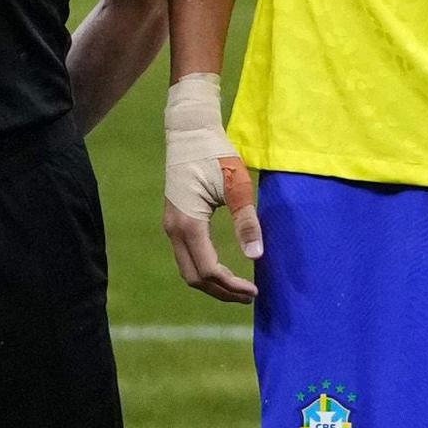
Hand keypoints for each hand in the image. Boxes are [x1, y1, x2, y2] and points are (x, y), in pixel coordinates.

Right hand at [160, 71, 261, 304]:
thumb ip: (246, 221)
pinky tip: (225, 271)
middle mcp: (174, 229)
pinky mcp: (175, 222)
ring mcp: (171, 226)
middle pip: (194, 277)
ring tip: (239, 289)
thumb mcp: (237, 186)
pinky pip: (187, 256)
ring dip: (212, 283)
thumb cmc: (216, 154)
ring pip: (188, 269)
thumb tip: (257, 256)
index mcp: (188, 223)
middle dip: (221, 291)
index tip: (255, 291)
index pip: (208, 270)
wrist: (189, 131)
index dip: (231, 286)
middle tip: (249, 296)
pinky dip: (205, 270)